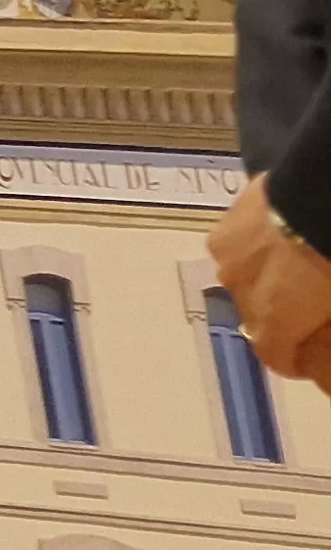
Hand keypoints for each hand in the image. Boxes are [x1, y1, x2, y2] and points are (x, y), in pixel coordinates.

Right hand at [216, 179, 330, 384]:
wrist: (321, 188)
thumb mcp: (330, 299)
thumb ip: (323, 322)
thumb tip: (319, 319)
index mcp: (275, 314)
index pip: (275, 355)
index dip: (295, 361)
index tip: (309, 359)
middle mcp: (241, 289)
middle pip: (257, 315)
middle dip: (280, 316)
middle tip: (309, 305)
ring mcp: (230, 253)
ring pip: (245, 278)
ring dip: (264, 279)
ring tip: (293, 266)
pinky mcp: (228, 218)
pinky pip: (240, 245)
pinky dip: (257, 248)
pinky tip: (279, 235)